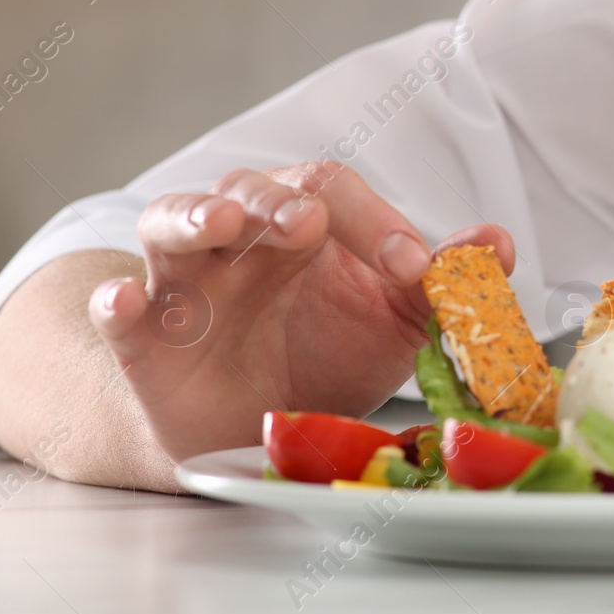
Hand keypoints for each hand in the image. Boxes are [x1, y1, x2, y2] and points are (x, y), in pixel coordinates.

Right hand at [87, 161, 514, 462]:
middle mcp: (242, 239)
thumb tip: (498, 245)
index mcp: (307, 223)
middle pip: (251, 191)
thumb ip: (440, 284)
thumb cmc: (327, 350)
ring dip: (196, 217)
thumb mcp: (394, 322)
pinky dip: (115, 304)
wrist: (254, 421)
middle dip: (281, 201)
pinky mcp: (143, 341)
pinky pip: (117, 312)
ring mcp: (186, 284)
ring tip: (222, 221)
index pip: (334, 194)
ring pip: (172, 224)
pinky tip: (125, 301)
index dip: (376, 224)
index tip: (416, 269)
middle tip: (310, 222)